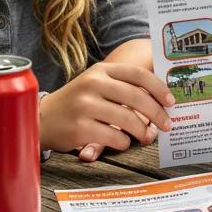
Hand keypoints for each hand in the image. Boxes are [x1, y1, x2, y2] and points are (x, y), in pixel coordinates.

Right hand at [40, 62, 173, 155]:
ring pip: (127, 119)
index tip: (171, 101)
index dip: (158, 88)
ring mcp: (85, 105)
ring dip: (142, 131)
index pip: (138, 74)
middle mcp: (93, 84)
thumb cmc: (76, 102)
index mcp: (101, 70)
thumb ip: (122, 86)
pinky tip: (123, 142)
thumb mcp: (96, 84)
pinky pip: (113, 137)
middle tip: (167, 124)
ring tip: (147, 136)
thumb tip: (159, 99)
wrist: (40, 118)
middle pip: (136, 97)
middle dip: (156, 113)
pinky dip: (123, 142)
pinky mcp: (80, 127)